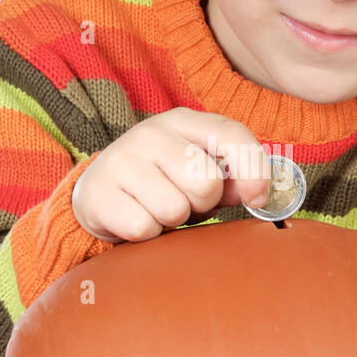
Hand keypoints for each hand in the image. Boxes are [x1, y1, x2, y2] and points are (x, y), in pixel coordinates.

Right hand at [71, 107, 271, 243]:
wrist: (98, 193)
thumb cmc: (161, 183)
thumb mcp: (197, 173)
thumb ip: (230, 179)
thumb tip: (257, 194)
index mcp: (184, 121)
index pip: (232, 134)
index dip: (254, 170)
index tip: (257, 200)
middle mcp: (151, 132)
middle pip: (206, 182)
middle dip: (202, 204)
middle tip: (184, 201)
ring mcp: (121, 159)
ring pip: (174, 209)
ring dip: (172, 221)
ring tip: (157, 209)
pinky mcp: (99, 193)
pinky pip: (144, 228)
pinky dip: (146, 234)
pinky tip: (136, 218)